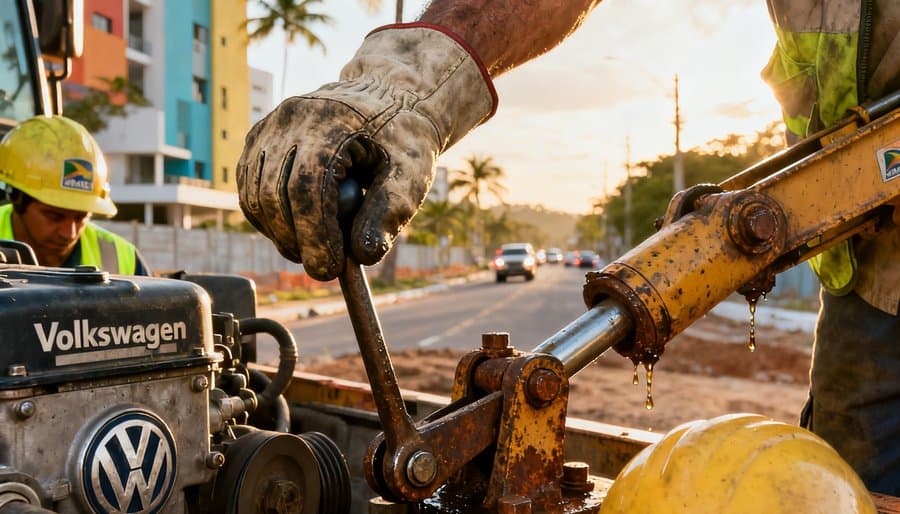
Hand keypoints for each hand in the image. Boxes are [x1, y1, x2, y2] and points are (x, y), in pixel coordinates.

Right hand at [238, 24, 495, 280]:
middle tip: (324, 268)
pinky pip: (249, 189)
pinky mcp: (258, 139)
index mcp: (333, 120)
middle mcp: (292, 118)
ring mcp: (269, 126)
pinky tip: (295, 231)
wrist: (387, 99)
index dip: (315, 235)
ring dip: (280, 234)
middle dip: (297, 241)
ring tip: (313, 250)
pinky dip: (267, 219)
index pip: (309, 186)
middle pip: (275, 194)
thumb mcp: (411, 175)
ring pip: (256, 195)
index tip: (330, 269)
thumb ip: (389, 213)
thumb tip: (362, 256)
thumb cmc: (402, 141)